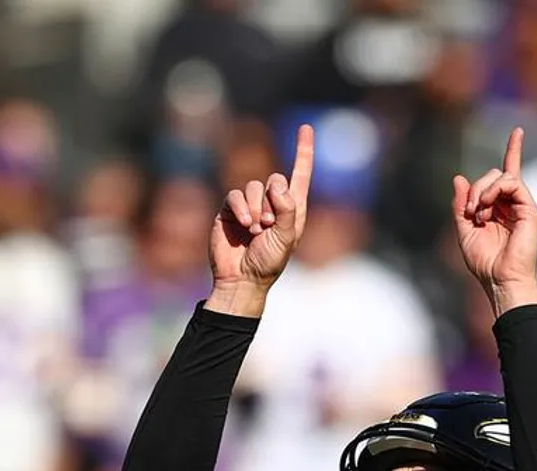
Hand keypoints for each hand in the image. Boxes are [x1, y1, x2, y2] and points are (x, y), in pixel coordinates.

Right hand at [205, 124, 314, 317]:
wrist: (242, 278)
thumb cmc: (269, 261)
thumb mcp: (287, 237)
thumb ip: (287, 209)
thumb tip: (276, 184)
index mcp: (292, 208)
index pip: (300, 173)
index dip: (303, 150)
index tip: (306, 127)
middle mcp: (271, 203)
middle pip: (274, 178)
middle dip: (272, 200)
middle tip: (268, 225)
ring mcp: (250, 206)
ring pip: (253, 186)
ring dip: (256, 207)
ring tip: (255, 229)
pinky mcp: (230, 210)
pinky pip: (235, 195)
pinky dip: (241, 207)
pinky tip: (244, 224)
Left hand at [451, 128, 536, 316]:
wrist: (500, 280)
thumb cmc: (484, 262)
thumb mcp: (464, 230)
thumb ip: (461, 205)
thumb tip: (458, 178)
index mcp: (499, 208)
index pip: (505, 175)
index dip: (513, 152)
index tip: (518, 131)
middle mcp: (513, 204)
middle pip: (494, 175)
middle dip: (475, 189)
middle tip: (469, 212)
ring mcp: (523, 205)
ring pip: (503, 176)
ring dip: (483, 191)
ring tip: (477, 213)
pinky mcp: (530, 209)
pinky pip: (513, 183)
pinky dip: (494, 190)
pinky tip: (485, 207)